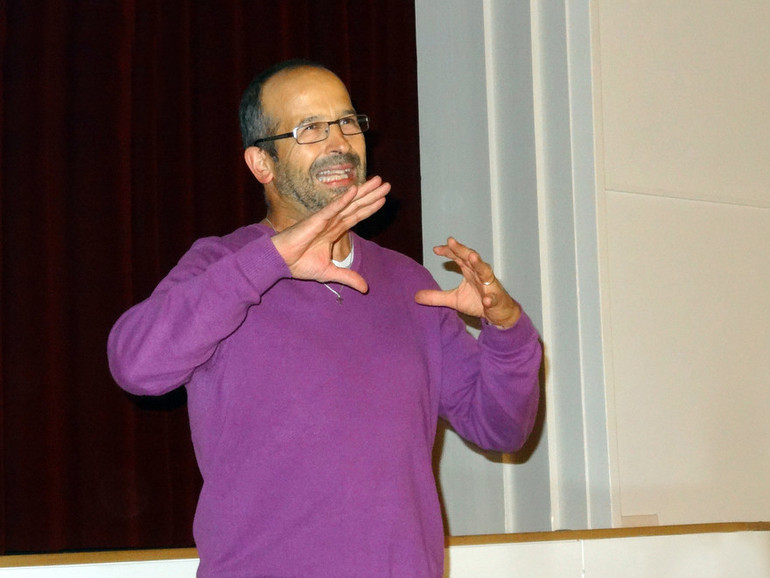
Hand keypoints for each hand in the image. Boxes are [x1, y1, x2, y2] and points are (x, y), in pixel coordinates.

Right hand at [270, 176, 389, 292]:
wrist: (280, 262)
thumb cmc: (299, 264)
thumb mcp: (330, 273)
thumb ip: (348, 277)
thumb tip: (365, 288)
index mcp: (334, 231)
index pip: (356, 216)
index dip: (370, 208)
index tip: (384, 199)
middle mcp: (331, 221)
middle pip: (356, 206)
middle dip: (371, 195)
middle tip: (387, 184)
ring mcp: (324, 219)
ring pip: (348, 203)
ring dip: (364, 192)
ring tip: (379, 181)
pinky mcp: (316, 220)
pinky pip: (332, 208)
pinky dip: (343, 200)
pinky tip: (354, 190)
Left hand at [415, 237, 520, 328]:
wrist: (498, 313)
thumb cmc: (478, 301)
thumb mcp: (453, 299)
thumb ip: (436, 297)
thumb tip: (416, 296)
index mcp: (470, 271)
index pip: (459, 257)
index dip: (449, 251)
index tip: (436, 249)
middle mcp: (480, 275)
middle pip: (471, 258)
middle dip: (462, 250)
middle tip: (451, 241)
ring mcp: (490, 286)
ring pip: (485, 272)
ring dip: (479, 264)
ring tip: (472, 258)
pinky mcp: (497, 300)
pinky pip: (493, 298)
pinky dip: (490, 298)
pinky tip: (486, 299)